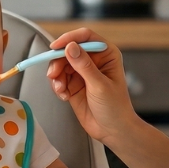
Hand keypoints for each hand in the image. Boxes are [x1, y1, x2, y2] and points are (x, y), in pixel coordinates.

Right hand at [45, 29, 140, 143]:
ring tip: (61, 90)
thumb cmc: (115, 107)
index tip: (55, 47)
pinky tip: (64, 96)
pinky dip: (58, 86)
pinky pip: (59, 78)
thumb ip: (84, 66)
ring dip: (56, 76)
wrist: (113, 130)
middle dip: (58, 62)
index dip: (69, 38)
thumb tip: (70, 47)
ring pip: (61, 64)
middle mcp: (94, 60)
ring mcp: (82, 72)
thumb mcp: (99, 85)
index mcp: (106, 54)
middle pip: (68, 50)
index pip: (85, 36)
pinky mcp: (73, 84)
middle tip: (53, 75)